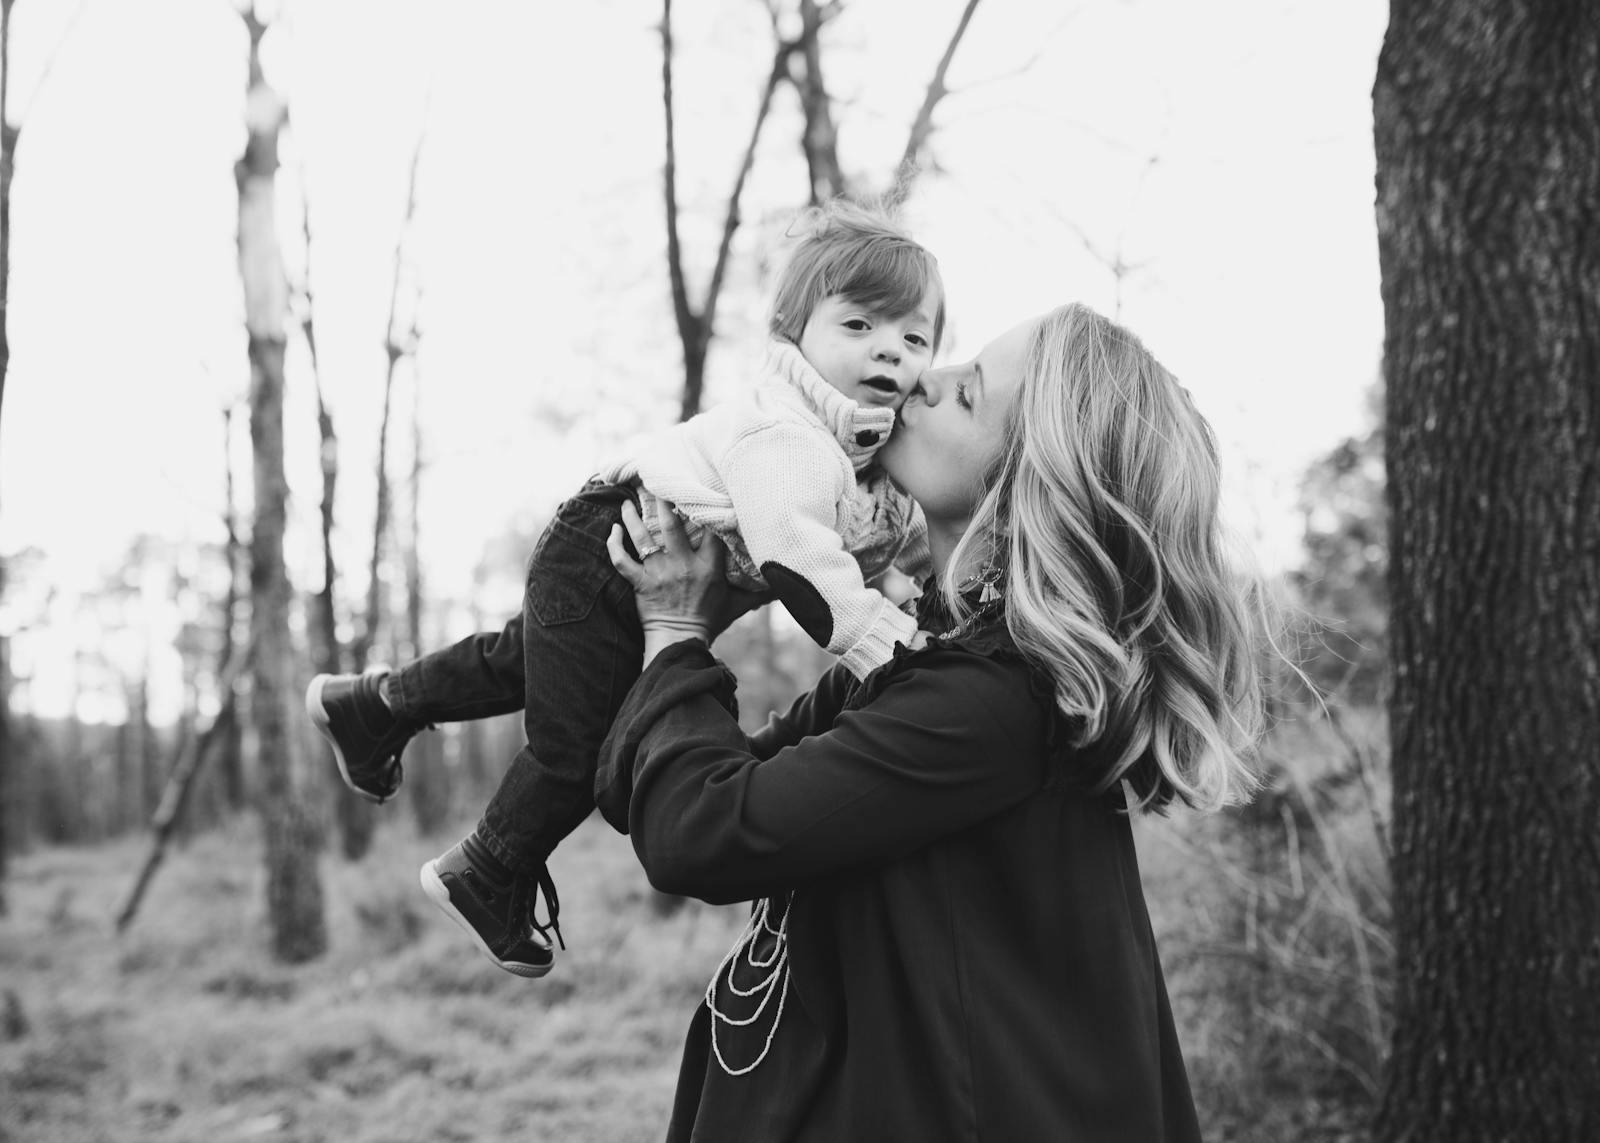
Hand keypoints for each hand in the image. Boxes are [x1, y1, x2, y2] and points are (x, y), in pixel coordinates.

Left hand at [606, 499, 771, 653]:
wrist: (680, 642)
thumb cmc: (710, 621)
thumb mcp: (737, 604)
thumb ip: (758, 593)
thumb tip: (783, 588)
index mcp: (708, 567)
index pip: (709, 531)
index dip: (706, 509)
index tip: (701, 491)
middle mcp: (683, 566)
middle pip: (671, 525)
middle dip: (663, 501)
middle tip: (657, 483)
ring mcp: (659, 574)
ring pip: (643, 538)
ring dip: (633, 518)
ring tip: (628, 502)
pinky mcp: (641, 583)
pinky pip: (622, 561)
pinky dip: (613, 545)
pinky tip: (612, 530)